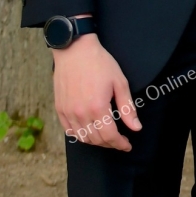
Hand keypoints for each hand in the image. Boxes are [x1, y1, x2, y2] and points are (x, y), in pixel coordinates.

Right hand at [53, 34, 139, 150]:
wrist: (75, 51)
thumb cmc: (100, 64)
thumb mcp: (120, 83)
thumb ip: (127, 108)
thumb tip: (136, 127)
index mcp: (98, 107)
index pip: (110, 136)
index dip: (120, 144)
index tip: (127, 146)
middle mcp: (80, 113)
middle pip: (96, 139)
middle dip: (110, 144)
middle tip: (120, 141)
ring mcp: (67, 112)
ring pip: (82, 137)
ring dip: (96, 141)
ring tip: (107, 137)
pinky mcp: (59, 108)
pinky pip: (69, 130)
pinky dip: (80, 135)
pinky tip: (89, 132)